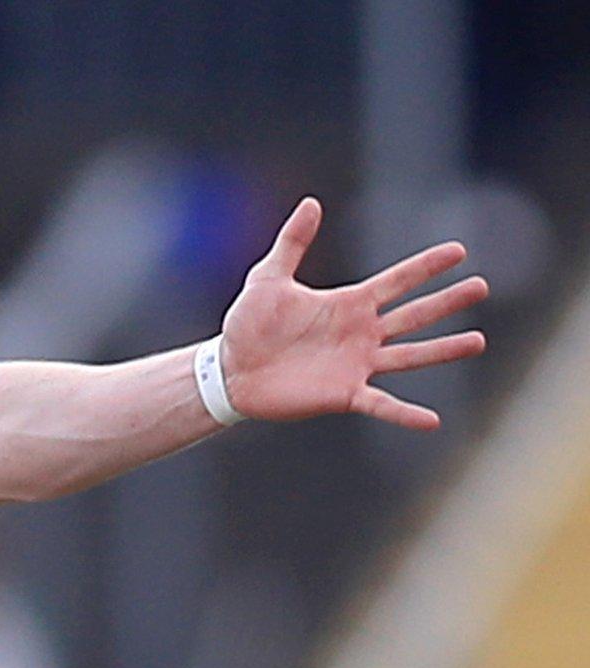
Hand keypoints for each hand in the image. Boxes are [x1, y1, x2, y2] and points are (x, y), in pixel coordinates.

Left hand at [220, 197, 487, 429]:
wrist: (230, 368)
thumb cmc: (248, 323)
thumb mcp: (268, 277)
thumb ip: (292, 242)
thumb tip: (311, 202)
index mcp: (348, 304)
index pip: (396, 282)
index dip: (425, 267)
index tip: (458, 251)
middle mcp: (360, 333)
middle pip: (413, 315)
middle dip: (446, 302)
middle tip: (481, 287)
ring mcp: (356, 364)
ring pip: (409, 355)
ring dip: (442, 350)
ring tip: (477, 341)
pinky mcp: (343, 394)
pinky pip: (381, 404)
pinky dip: (405, 414)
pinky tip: (432, 420)